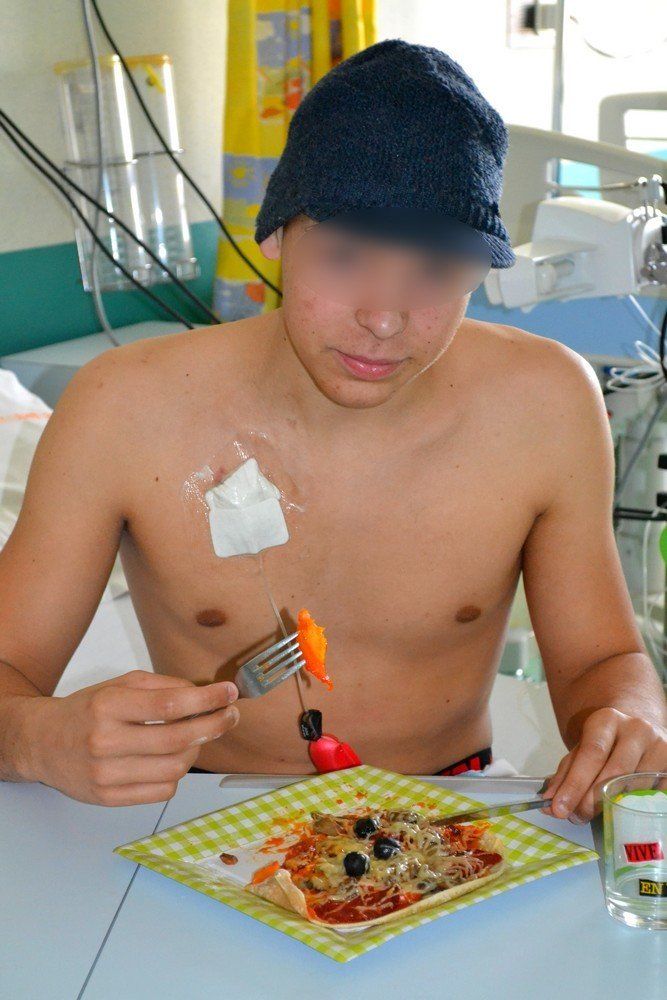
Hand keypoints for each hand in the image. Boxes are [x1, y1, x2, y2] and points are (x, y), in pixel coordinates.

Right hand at [22, 670, 238, 805]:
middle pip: (177, 739)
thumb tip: (204, 694)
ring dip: (196, 751)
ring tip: (198, 737)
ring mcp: (106, 774)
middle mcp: (105, 740)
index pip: (169, 705)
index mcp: (108, 705)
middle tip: (230, 716)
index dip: (206, 699)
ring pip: (175, 769)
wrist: (41, 743)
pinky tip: (173, 759)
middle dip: (213, 726)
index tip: (229, 693)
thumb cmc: (86, 711)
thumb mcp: (119, 685)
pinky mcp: (108, 798)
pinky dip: (176, 774)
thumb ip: (162, 686)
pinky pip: (162, 791)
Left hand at [542, 707, 666, 822]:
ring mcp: (659, 746)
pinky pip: (656, 795)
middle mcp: (637, 729)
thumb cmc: (605, 743)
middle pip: (615, 771)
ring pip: (636, 786)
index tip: (559, 808)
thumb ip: (564, 774)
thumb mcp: (580, 749)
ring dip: (613, 807)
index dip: (575, 783)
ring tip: (596, 814)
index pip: (592, 753)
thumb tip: (549, 802)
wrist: (636, 729)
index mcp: (607, 720)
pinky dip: (638, 807)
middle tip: (576, 817)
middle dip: (592, 800)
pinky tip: (624, 811)